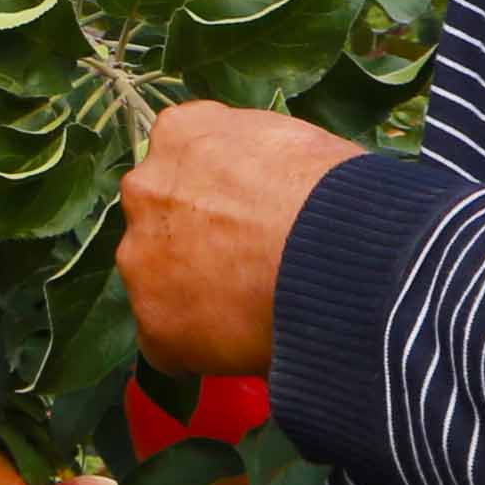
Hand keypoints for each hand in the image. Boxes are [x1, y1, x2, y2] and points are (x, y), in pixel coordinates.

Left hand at [117, 101, 363, 374]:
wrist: (343, 252)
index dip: (218, 197)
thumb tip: (262, 188)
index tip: (247, 218)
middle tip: (250, 266)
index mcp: (179, 134)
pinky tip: (248, 343)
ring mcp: (141, 257)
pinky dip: (203, 349)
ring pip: (159, 281)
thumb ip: (252, 160)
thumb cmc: (339, 194)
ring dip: (194, 295)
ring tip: (256, 308)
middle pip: (161, 221)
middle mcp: (144, 189)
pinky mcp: (154, 323)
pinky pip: (173, 342)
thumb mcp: (290, 141)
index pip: (182, 164)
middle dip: (196, 242)